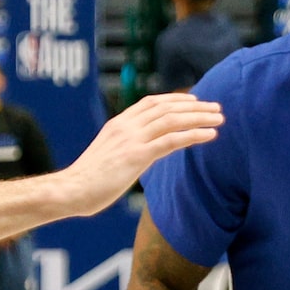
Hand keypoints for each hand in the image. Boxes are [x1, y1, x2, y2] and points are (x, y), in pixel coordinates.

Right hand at [59, 92, 223, 212]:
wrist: (70, 190)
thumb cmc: (86, 182)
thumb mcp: (107, 157)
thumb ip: (124, 150)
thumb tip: (139, 157)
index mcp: (118, 124)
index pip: (151, 102)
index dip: (175, 99)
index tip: (194, 100)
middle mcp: (126, 126)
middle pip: (166, 106)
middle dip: (194, 105)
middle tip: (216, 107)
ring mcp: (131, 139)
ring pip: (172, 119)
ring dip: (199, 117)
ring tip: (219, 118)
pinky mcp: (137, 156)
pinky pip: (171, 140)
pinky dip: (193, 135)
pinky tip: (210, 135)